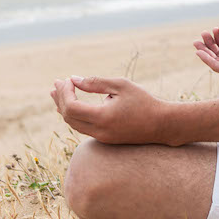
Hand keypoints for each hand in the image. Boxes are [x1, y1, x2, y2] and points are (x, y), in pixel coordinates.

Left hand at [50, 76, 171, 144]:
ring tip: (58, 93)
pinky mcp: (106, 139)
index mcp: (103, 118)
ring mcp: (102, 138)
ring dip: (64, 108)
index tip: (67, 80)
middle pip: (69, 117)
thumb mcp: (121, 86)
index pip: (72, 108)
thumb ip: (96, 83)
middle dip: (60, 99)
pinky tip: (72, 106)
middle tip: (56, 84)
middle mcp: (99, 132)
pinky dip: (74, 115)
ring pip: (74, 124)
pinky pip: (83, 128)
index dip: (65, 93)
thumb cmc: (144, 101)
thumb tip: (74, 79)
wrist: (162, 125)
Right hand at [192, 25, 218, 80]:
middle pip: (217, 51)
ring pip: (214, 58)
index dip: (218, 37)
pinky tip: (199, 52)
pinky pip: (215, 66)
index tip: (215, 29)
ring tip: (196, 42)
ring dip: (204, 50)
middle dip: (209, 43)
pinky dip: (206, 59)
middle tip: (202, 34)